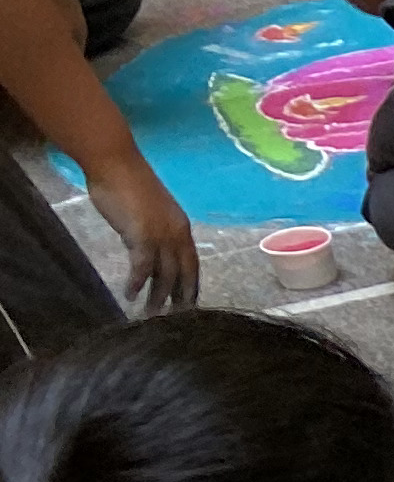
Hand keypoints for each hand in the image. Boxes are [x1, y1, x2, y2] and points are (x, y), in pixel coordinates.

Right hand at [88, 156, 194, 315]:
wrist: (114, 162)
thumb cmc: (126, 182)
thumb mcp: (148, 212)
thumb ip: (151, 231)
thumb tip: (144, 250)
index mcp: (182, 227)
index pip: (192, 263)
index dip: (191, 284)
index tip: (189, 303)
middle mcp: (178, 234)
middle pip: (185, 274)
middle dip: (182, 298)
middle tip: (178, 320)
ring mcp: (161, 236)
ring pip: (166, 275)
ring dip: (158, 297)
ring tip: (151, 316)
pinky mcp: (142, 236)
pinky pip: (142, 268)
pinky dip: (136, 283)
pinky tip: (129, 295)